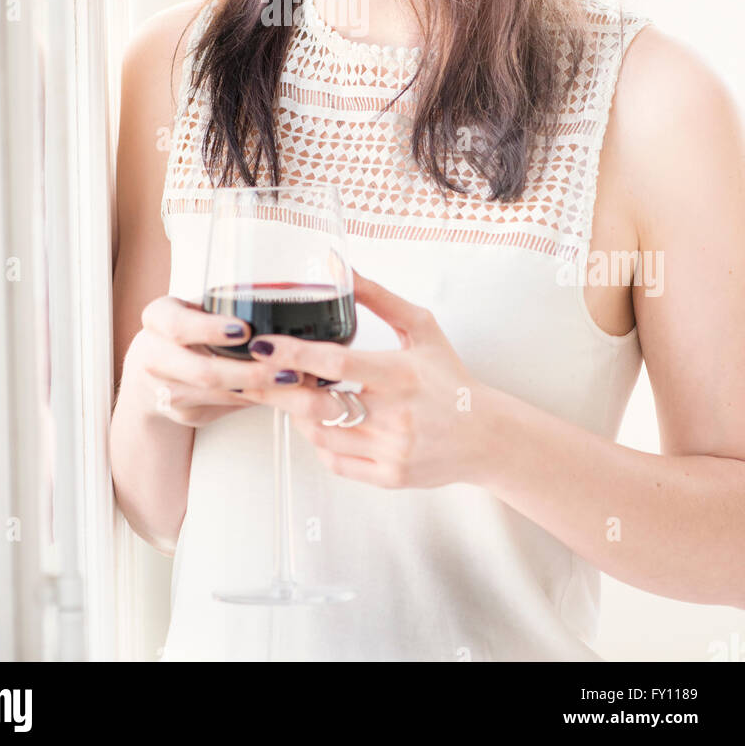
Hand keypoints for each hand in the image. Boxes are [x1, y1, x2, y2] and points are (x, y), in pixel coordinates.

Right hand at [130, 295, 316, 427]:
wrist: (154, 367)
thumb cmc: (188, 328)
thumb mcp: (196, 309)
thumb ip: (225, 308)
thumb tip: (281, 308)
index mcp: (157, 318)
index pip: (178, 325)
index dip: (210, 329)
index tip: (245, 330)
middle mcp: (152, 356)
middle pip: (201, 371)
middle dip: (249, 372)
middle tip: (286, 367)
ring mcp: (163, 389)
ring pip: (214, 394)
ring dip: (257, 389)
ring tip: (291, 380)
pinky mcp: (181, 412)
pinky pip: (221, 407)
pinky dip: (251, 399)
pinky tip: (277, 391)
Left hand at [236, 270, 494, 488]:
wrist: (486, 435)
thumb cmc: (450, 377)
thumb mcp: (421, 328)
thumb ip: (379, 298)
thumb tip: (339, 267)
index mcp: (402, 375)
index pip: (338, 364)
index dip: (295, 355)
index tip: (263, 345)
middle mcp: (396, 416)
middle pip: (318, 405)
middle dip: (280, 389)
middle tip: (258, 372)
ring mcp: (391, 451)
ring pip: (320, 435)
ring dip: (296, 413)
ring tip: (291, 392)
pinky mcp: (390, 478)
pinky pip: (335, 462)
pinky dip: (318, 441)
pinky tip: (317, 421)